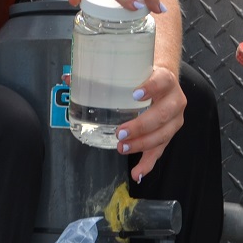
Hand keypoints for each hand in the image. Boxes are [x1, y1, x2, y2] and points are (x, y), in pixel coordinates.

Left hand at [113, 66, 185, 182]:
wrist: (164, 80)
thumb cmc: (143, 74)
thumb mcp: (131, 69)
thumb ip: (102, 72)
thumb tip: (68, 78)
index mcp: (166, 79)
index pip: (162, 81)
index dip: (151, 88)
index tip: (135, 94)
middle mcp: (174, 99)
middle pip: (162, 114)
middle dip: (141, 125)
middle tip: (120, 131)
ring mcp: (175, 118)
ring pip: (163, 134)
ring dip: (142, 144)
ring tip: (122, 147)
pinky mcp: (170, 133)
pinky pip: (161, 150)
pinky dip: (148, 163)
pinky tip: (138, 173)